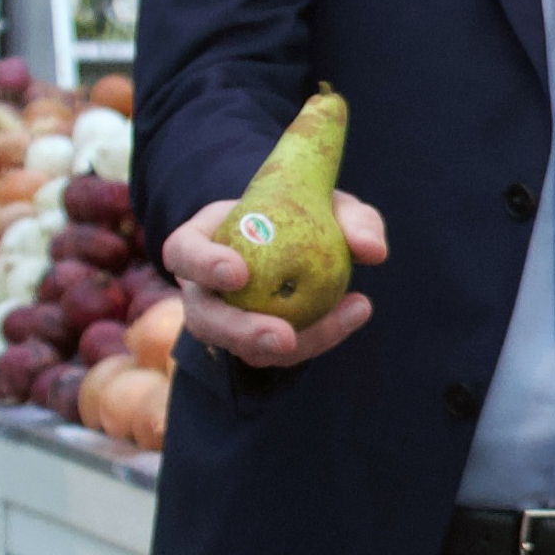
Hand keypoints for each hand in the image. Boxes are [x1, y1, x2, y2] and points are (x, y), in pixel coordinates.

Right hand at [165, 185, 387, 368]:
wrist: (304, 239)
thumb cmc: (304, 211)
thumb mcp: (330, 203)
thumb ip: (352, 219)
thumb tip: (371, 250)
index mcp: (200, 242)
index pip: (183, 253)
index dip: (203, 265)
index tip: (240, 273)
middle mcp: (204, 289)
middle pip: (206, 319)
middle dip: (242, 332)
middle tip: (285, 336)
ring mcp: (226, 322)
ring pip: (245, 348)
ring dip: (294, 344)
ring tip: (345, 318)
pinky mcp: (255, 343)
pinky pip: (282, 351)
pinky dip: (322, 334)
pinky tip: (358, 308)